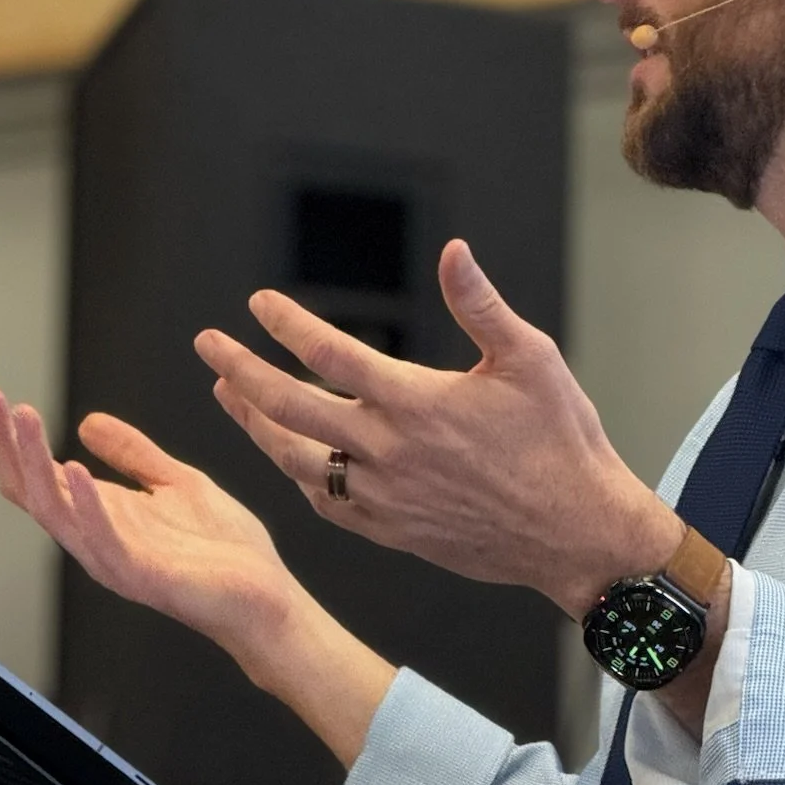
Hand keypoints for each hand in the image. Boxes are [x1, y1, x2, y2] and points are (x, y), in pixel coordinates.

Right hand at [0, 390, 396, 764]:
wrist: (267, 598)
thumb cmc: (225, 551)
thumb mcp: (176, 482)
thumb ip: (133, 454)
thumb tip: (87, 423)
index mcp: (101, 515)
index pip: (37, 475)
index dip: (11, 438)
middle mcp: (97, 538)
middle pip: (31, 491)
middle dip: (7, 443)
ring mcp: (114, 559)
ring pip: (55, 512)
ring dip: (36, 462)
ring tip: (25, 419)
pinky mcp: (142, 576)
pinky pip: (103, 541)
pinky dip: (86, 506)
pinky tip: (75, 470)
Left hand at [195, 240, 681, 617]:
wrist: (576, 533)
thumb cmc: (562, 442)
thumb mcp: (531, 359)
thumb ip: (480, 305)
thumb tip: (452, 251)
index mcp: (416, 402)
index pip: (329, 353)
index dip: (286, 324)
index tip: (259, 304)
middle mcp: (389, 451)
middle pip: (289, 406)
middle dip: (240, 371)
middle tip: (208, 346)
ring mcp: (385, 496)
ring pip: (296, 458)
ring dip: (254, 424)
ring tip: (227, 396)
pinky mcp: (392, 532)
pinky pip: (327, 502)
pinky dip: (298, 475)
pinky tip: (288, 458)